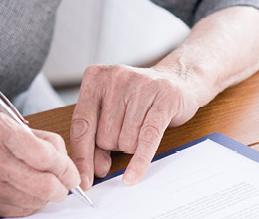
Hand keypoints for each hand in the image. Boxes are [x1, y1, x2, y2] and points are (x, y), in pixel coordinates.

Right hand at [0, 112, 80, 216]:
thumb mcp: (0, 120)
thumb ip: (35, 138)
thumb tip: (64, 159)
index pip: (46, 156)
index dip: (67, 167)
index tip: (72, 171)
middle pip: (44, 185)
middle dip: (62, 187)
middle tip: (65, 184)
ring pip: (34, 202)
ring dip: (46, 197)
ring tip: (43, 186)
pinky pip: (17, 211)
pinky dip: (28, 204)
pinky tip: (24, 193)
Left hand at [69, 64, 204, 188]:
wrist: (177, 79)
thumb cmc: (138, 99)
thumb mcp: (110, 112)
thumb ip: (96, 139)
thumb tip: (95, 169)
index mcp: (95, 77)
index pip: (81, 125)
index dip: (81, 157)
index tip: (81, 181)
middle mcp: (116, 76)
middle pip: (104, 136)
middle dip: (115, 146)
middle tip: (127, 131)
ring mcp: (141, 84)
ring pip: (126, 140)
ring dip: (132, 146)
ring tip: (141, 127)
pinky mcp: (165, 97)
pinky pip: (148, 138)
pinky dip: (139, 161)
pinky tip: (132, 177)